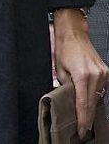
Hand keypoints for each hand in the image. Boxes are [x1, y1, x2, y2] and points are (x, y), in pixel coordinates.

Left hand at [53, 9, 108, 138]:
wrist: (74, 34)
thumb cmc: (65, 48)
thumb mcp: (59, 70)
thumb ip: (65, 86)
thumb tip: (67, 99)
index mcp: (83, 76)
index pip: (83, 103)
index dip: (82, 119)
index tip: (81, 129)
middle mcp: (96, 75)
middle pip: (92, 102)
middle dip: (86, 116)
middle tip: (82, 128)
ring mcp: (103, 74)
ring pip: (96, 96)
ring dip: (89, 104)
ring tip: (82, 114)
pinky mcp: (105, 72)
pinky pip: (99, 88)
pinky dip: (92, 94)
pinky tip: (87, 99)